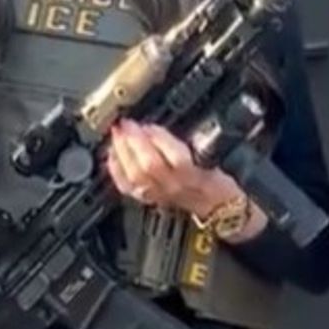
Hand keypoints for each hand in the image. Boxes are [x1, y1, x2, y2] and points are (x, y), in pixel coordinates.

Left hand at [106, 120, 238, 218]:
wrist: (216, 205)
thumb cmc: (214, 175)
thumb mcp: (212, 153)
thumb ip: (190, 139)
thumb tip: (157, 127)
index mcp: (198, 174)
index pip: (177, 158)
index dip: (159, 139)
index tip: (150, 124)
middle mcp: (177, 187)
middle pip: (150, 167)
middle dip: (135, 141)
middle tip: (127, 124)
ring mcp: (161, 194)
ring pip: (136, 176)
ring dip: (123, 151)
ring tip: (118, 134)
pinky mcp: (149, 198)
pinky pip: (127, 187)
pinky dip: (116, 169)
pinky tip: (112, 155)